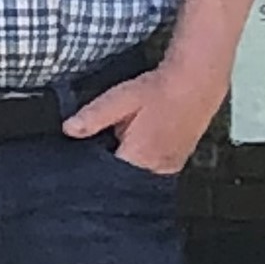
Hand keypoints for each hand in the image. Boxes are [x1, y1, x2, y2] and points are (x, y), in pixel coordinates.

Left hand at [63, 52, 223, 173]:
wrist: (196, 83)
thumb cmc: (158, 90)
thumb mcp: (120, 99)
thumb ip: (94, 117)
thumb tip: (68, 130)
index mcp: (139, 157)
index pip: (106, 177)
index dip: (90, 169)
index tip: (79, 163)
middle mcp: (156, 169)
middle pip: (121, 180)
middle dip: (106, 169)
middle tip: (99, 150)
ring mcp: (168, 169)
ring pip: (136, 177)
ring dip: (124, 166)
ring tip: (118, 145)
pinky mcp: (175, 165)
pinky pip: (150, 172)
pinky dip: (139, 164)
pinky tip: (134, 146)